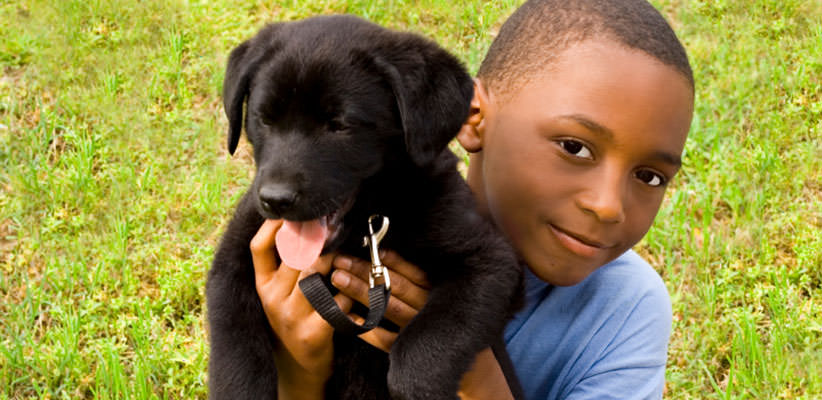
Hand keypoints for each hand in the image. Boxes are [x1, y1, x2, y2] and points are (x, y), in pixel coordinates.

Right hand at [251, 219, 352, 399]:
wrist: (299, 365)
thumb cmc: (295, 317)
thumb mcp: (280, 292)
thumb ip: (285, 263)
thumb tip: (297, 222)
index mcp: (262, 285)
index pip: (259, 248)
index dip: (274, 226)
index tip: (294, 212)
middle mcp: (272, 299)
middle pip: (294, 257)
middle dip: (317, 238)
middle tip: (333, 225)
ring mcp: (291, 316)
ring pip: (315, 275)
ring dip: (334, 262)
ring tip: (345, 256)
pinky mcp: (312, 333)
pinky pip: (335, 302)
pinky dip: (346, 294)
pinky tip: (351, 294)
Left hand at [330, 250, 430, 351]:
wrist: (443, 361)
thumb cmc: (432, 313)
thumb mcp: (432, 292)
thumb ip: (414, 277)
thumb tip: (384, 254)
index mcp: (438, 293)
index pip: (414, 273)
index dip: (391, 260)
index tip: (368, 248)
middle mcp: (429, 311)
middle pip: (396, 287)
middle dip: (366, 272)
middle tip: (341, 261)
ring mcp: (417, 331)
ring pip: (388, 307)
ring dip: (361, 292)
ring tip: (338, 278)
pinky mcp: (406, 349)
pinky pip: (384, 339)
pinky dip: (365, 326)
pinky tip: (347, 315)